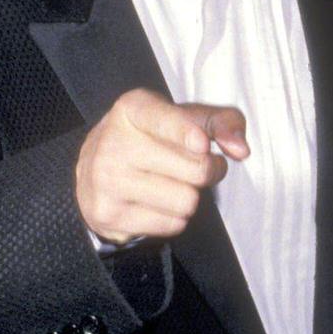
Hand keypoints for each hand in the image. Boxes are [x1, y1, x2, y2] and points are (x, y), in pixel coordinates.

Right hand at [76, 88, 247, 245]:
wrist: (92, 170)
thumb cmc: (150, 139)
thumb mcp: (184, 118)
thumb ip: (221, 122)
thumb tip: (240, 149)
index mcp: (133, 109)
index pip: (165, 120)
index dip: (187, 133)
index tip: (201, 144)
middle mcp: (114, 142)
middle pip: (196, 169)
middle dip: (208, 171)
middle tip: (197, 166)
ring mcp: (107, 181)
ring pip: (186, 201)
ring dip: (190, 196)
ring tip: (172, 184)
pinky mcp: (108, 214)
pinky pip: (172, 224)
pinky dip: (173, 217)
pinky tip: (155, 202)